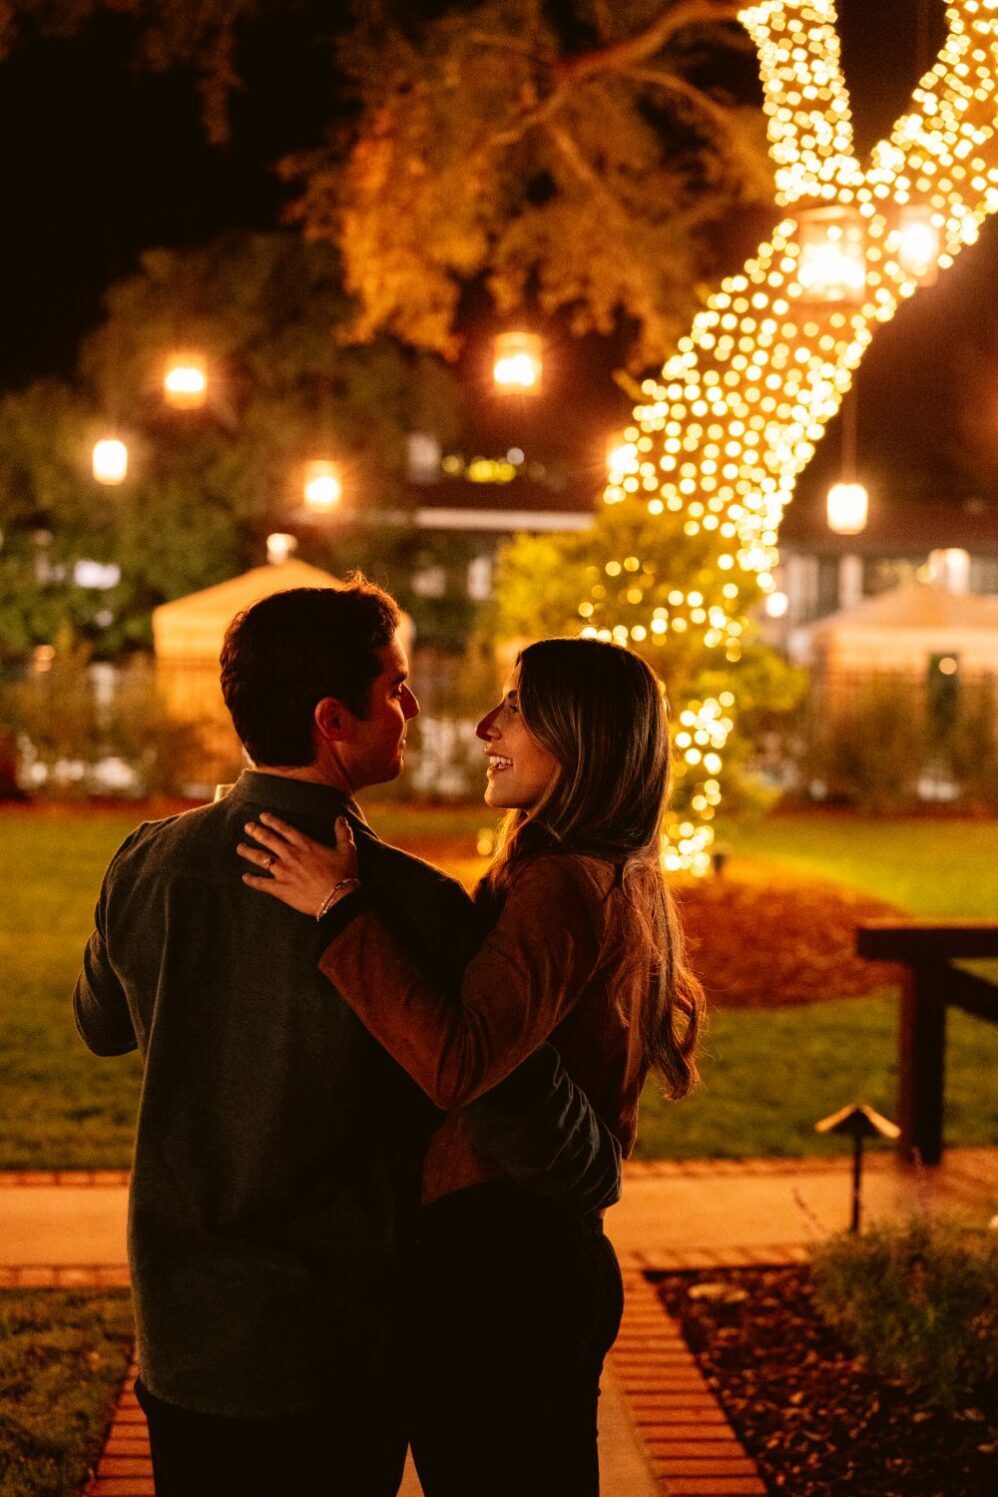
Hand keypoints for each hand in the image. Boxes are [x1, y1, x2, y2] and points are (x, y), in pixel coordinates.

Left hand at [239, 812, 359, 917]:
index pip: (285, 829)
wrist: (338, 899)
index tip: (262, 816)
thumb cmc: (344, 874)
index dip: (273, 821)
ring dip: (249, 852)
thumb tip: (341, 818)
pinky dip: (252, 880)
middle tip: (247, 826)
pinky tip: (244, 877)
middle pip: (268, 840)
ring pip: (261, 859)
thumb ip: (343, 833)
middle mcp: (291, 855)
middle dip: (256, 831)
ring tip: (240, 847)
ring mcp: (284, 872)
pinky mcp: (281, 889)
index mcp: (305, 845)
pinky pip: (261, 883)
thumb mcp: (347, 850)